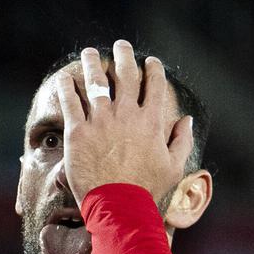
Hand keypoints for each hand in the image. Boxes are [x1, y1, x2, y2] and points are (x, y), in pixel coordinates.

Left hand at [54, 40, 192, 203]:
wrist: (119, 208)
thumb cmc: (147, 190)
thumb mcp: (174, 167)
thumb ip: (182, 140)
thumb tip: (188, 120)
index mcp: (151, 121)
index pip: (154, 85)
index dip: (153, 69)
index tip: (150, 61)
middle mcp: (126, 115)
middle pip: (125, 75)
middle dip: (124, 56)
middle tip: (121, 46)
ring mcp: (101, 121)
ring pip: (96, 82)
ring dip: (92, 63)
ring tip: (89, 53)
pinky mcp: (78, 132)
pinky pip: (70, 102)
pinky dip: (67, 87)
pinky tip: (65, 79)